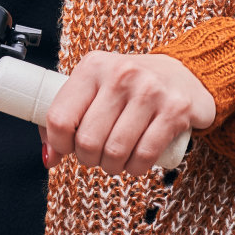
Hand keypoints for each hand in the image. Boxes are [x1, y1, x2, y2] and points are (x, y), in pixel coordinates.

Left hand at [39, 52, 214, 175]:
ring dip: (111, 166)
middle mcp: (120, 74)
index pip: (59, 117)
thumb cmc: (131, 86)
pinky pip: (144, 155)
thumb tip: (50, 158)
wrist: (184, 74)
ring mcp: (150, 90)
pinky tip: (134, 163)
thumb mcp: (94, 89)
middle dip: (88, 158)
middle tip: (96, 156)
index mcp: (92, 66)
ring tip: (115, 160)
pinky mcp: (175, 110)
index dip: (59, 143)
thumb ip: (67, 118)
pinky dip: (135, 168)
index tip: (68, 147)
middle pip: (87, 140)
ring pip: (114, 151)